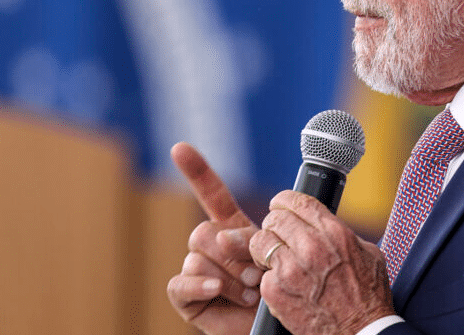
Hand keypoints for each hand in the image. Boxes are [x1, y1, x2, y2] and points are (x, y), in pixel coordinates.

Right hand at [167, 142, 262, 334]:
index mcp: (234, 229)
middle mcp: (211, 247)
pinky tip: (214, 289)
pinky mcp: (186, 297)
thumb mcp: (276, 257)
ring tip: (250, 294)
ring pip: (197, 257)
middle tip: (259, 275)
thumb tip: (227, 238)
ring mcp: (196, 271)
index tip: (180, 147)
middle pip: (206, 232)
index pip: (212, 195)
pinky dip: (198, 285)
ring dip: (228, 275)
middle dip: (234, 253)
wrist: (278, 327)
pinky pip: (179, 283)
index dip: (197, 171)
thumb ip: (255, 240)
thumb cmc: (284, 293)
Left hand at [249, 190, 394, 334]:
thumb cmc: (368, 296)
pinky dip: (270, 278)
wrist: (361, 332)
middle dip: (275, 225)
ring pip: (259, 241)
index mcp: (333, 233)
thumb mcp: (367, 253)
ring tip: (276, 259)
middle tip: (279, 236)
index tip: (280, 205)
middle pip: (275, 218)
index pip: (297, 200)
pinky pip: (262, 273)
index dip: (284, 200)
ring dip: (265, 248)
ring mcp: (289, 270)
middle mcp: (310, 247)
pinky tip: (285, 285)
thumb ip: (342, 232)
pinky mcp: (275, 291)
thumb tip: (323, 223)